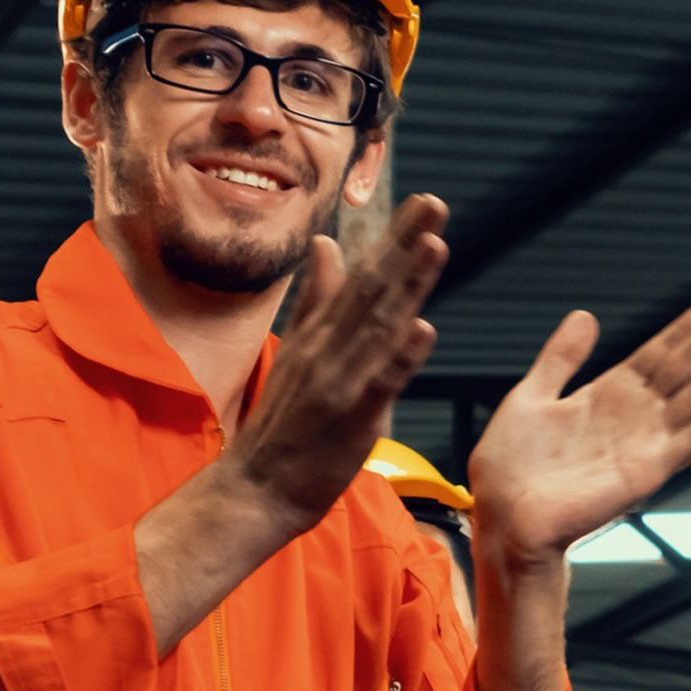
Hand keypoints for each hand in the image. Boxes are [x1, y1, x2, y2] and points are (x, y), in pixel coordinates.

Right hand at [231, 195, 450, 530]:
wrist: (255, 488)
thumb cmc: (284, 426)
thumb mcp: (299, 352)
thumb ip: (317, 300)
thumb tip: (327, 244)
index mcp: (321, 333)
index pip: (363, 276)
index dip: (394, 239)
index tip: (423, 203)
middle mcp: (328, 348)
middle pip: (372, 288)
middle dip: (405, 243)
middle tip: (434, 202)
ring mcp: (338, 380)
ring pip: (379, 325)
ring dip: (409, 285)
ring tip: (435, 245)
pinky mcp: (349, 417)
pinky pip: (379, 383)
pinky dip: (401, 356)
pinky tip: (423, 329)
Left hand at [471, 288, 690, 560]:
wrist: (503, 518)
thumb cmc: (510, 469)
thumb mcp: (530, 396)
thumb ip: (561, 358)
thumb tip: (584, 316)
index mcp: (612, 392)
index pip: (668, 346)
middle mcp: (638, 414)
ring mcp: (647, 442)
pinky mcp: (647, 471)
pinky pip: (690, 440)